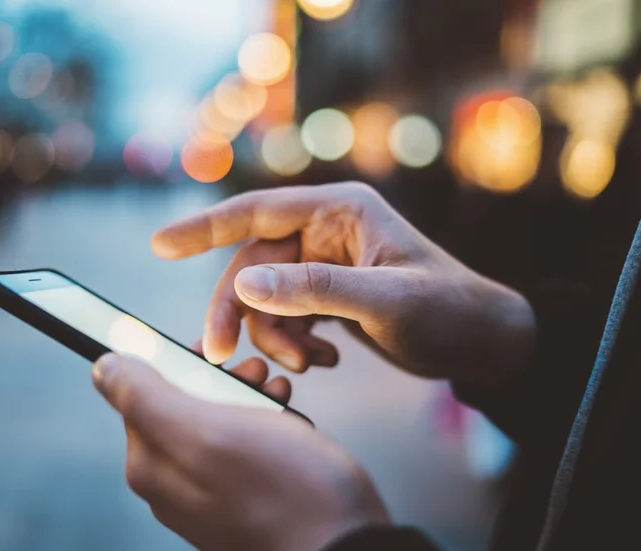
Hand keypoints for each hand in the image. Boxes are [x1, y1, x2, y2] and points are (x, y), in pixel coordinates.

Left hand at [92, 352, 388, 550]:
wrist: (345, 544)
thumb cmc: (286, 490)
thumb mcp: (210, 430)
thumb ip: (147, 398)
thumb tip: (103, 368)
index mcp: (153, 464)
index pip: (142, 391)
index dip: (178, 361)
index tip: (215, 352)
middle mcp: (173, 483)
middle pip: (182, 404)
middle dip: (219, 378)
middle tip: (254, 372)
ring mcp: (209, 494)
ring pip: (217, 420)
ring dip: (246, 396)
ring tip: (275, 393)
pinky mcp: (243, 498)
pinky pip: (242, 446)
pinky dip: (263, 422)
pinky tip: (285, 418)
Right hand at [152, 182, 534, 392]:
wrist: (480, 342)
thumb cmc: (447, 310)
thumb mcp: (384, 302)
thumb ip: (314, 291)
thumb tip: (244, 283)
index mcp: (340, 210)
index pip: (257, 212)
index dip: (204, 228)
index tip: (159, 246)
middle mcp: (326, 231)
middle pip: (252, 265)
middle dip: (237, 311)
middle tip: (217, 354)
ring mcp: (325, 264)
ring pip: (265, 298)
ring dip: (274, 336)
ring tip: (311, 364)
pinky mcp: (328, 295)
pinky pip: (286, 316)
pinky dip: (294, 344)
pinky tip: (327, 360)